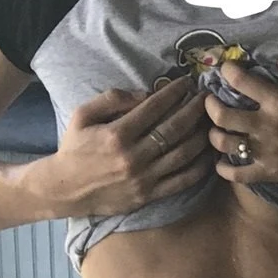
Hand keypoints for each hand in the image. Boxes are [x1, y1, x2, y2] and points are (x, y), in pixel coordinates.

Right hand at [23, 75, 214, 219]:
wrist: (66, 190)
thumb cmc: (74, 148)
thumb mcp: (82, 115)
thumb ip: (111, 99)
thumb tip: (145, 93)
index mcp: (117, 134)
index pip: (154, 107)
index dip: (174, 92)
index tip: (186, 82)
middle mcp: (133, 156)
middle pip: (174, 129)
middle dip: (194, 109)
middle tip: (206, 98)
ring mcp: (144, 178)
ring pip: (183, 154)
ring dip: (202, 135)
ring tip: (211, 121)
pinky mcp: (149, 195)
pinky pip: (182, 181)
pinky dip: (199, 167)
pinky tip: (208, 153)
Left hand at [203, 53, 277, 190]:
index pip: (241, 82)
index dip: (227, 71)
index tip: (224, 69)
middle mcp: (265, 126)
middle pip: (221, 114)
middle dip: (209, 104)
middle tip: (210, 99)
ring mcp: (265, 152)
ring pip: (223, 143)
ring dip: (212, 133)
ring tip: (215, 128)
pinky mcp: (269, 173)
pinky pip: (236, 174)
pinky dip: (223, 169)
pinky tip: (220, 161)